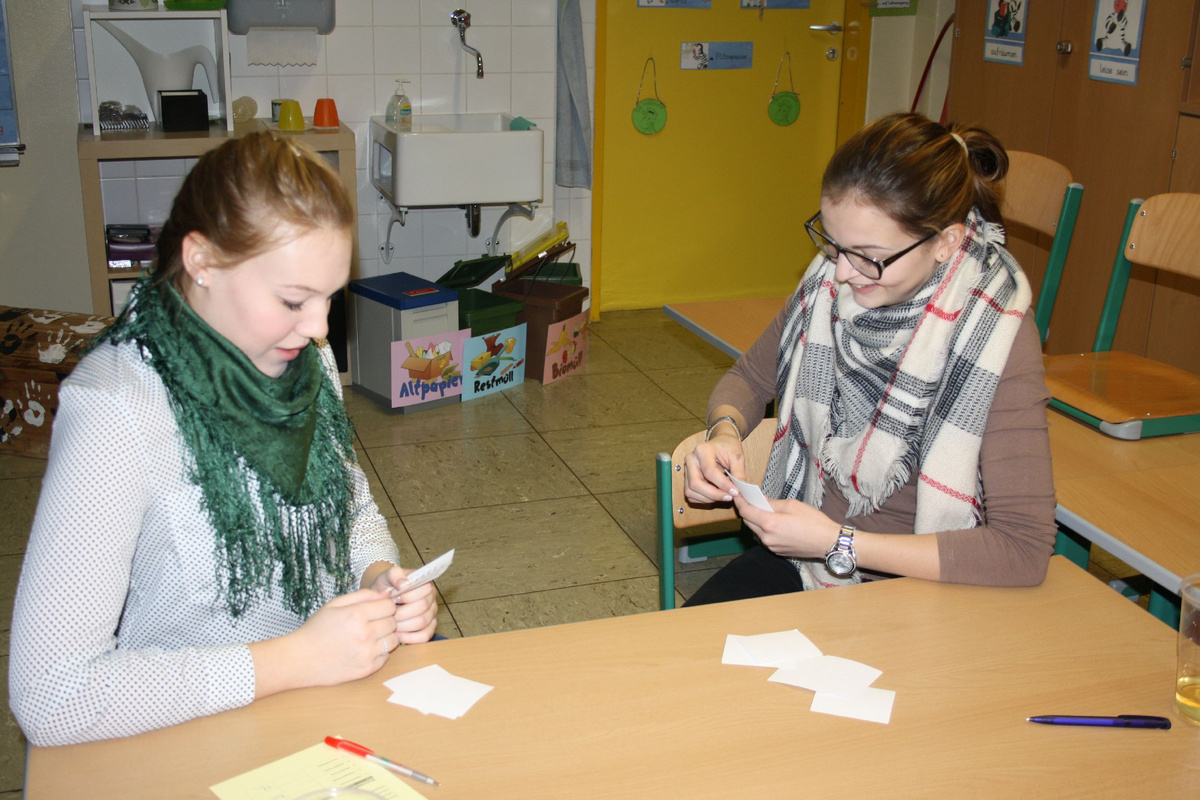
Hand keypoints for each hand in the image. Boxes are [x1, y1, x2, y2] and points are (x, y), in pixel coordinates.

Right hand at [275, 588, 401, 689]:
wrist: (300, 660)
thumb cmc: (316, 630)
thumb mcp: (334, 605)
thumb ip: (362, 595)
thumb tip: (386, 594)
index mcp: (356, 615)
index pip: (390, 606)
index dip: (384, 606)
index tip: (376, 610)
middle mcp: (365, 634)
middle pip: (393, 622)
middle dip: (385, 621)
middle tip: (370, 624)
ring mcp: (367, 653)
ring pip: (393, 640)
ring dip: (385, 637)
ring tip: (369, 637)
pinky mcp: (367, 669)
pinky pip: (385, 657)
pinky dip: (379, 653)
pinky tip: (364, 650)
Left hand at [372, 565, 438, 643]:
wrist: (382, 600)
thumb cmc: (386, 587)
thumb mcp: (387, 576)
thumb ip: (395, 574)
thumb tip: (404, 584)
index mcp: (425, 584)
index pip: (424, 590)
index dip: (407, 596)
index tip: (393, 597)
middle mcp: (431, 599)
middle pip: (422, 608)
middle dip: (402, 612)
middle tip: (389, 614)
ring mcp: (432, 615)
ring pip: (422, 623)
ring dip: (403, 625)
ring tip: (391, 623)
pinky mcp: (429, 629)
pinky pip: (424, 636)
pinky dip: (409, 637)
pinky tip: (397, 634)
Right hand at [684, 430, 745, 504]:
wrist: (721, 442)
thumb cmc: (728, 447)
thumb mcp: (737, 457)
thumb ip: (738, 473)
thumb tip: (738, 492)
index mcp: (702, 450)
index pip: (709, 471)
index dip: (722, 484)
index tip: (735, 492)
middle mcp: (691, 459)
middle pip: (696, 483)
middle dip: (713, 494)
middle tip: (729, 497)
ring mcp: (686, 470)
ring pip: (691, 491)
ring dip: (708, 498)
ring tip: (724, 496)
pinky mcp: (687, 478)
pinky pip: (691, 495)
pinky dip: (703, 499)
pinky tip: (715, 495)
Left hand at [735, 496, 839, 559]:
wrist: (828, 542)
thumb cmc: (814, 522)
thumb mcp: (792, 505)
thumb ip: (772, 503)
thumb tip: (760, 501)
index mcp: (769, 524)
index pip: (746, 512)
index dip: (740, 501)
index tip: (737, 494)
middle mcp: (767, 538)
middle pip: (748, 522)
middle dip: (747, 510)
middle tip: (749, 499)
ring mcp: (772, 547)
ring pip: (756, 531)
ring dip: (756, 520)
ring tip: (761, 509)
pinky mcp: (778, 552)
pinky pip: (765, 538)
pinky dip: (764, 529)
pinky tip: (772, 521)